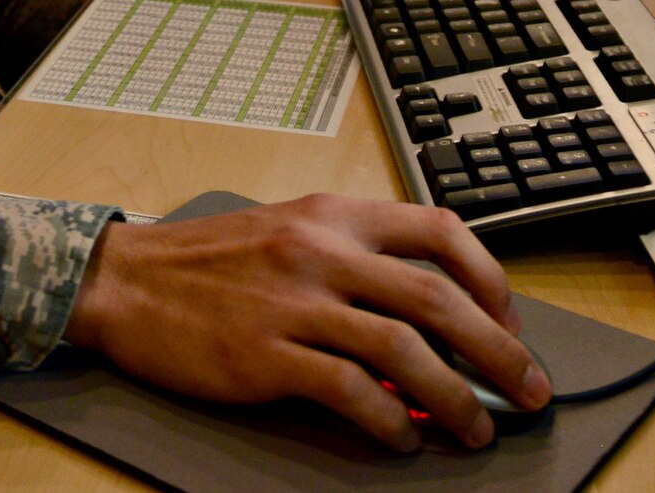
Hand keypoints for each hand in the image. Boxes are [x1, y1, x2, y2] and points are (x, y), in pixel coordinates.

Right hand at [61, 193, 549, 452]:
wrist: (126, 279)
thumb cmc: (208, 260)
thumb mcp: (289, 228)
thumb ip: (353, 256)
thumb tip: (427, 310)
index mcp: (334, 212)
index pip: (439, 230)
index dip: (490, 278)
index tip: (510, 320)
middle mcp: (322, 250)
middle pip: (438, 299)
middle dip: (498, 351)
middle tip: (528, 390)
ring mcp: (295, 303)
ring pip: (403, 350)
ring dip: (454, 398)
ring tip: (476, 430)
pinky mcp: (265, 355)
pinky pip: (348, 391)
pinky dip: (387, 422)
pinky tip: (401, 441)